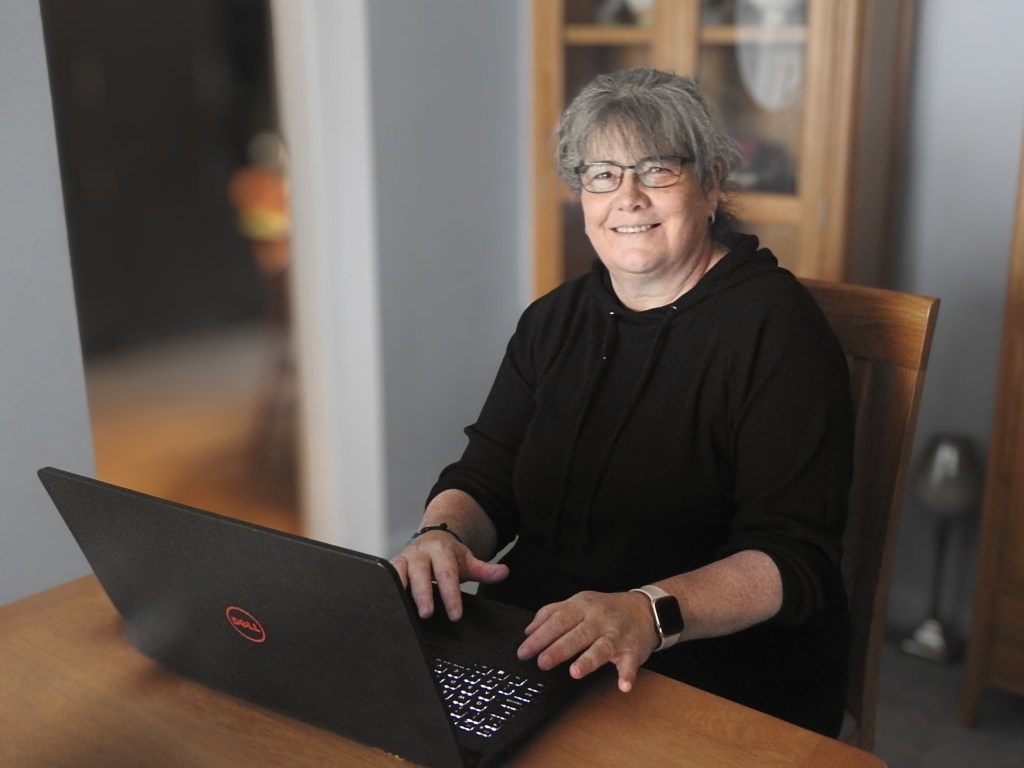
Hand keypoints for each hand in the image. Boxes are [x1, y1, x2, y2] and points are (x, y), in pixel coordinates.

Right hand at [391, 531, 507, 620]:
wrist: (432, 538)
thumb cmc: (449, 556)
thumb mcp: (468, 561)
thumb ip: (485, 570)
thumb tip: (504, 572)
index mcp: (441, 550)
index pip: (447, 574)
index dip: (451, 595)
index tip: (455, 615)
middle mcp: (420, 553)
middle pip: (421, 574)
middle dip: (423, 594)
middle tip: (427, 614)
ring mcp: (403, 559)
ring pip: (399, 574)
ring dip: (400, 592)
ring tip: (402, 612)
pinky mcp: (392, 566)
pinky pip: (386, 578)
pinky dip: (386, 591)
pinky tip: (388, 607)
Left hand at [517, 591, 657, 692]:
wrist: (645, 610)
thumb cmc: (607, 609)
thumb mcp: (579, 603)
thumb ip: (552, 612)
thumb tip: (529, 630)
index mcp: (582, 607)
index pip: (558, 620)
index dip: (540, 636)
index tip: (524, 651)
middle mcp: (599, 619)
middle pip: (576, 635)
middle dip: (558, 649)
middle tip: (542, 662)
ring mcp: (617, 635)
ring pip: (601, 648)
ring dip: (589, 660)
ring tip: (575, 672)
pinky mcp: (633, 650)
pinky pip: (630, 664)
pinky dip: (627, 675)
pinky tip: (623, 685)